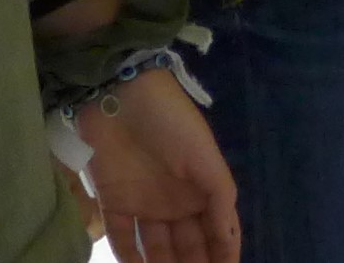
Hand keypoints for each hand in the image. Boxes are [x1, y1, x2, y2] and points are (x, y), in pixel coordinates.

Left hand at [79, 67, 237, 262]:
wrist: (121, 96)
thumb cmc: (172, 124)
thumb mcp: (205, 158)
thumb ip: (219, 199)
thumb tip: (229, 241)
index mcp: (202, 190)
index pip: (217, 233)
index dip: (223, 255)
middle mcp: (176, 202)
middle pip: (188, 245)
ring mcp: (145, 203)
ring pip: (157, 248)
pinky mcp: (114, 201)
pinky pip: (123, 239)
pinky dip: (131, 258)